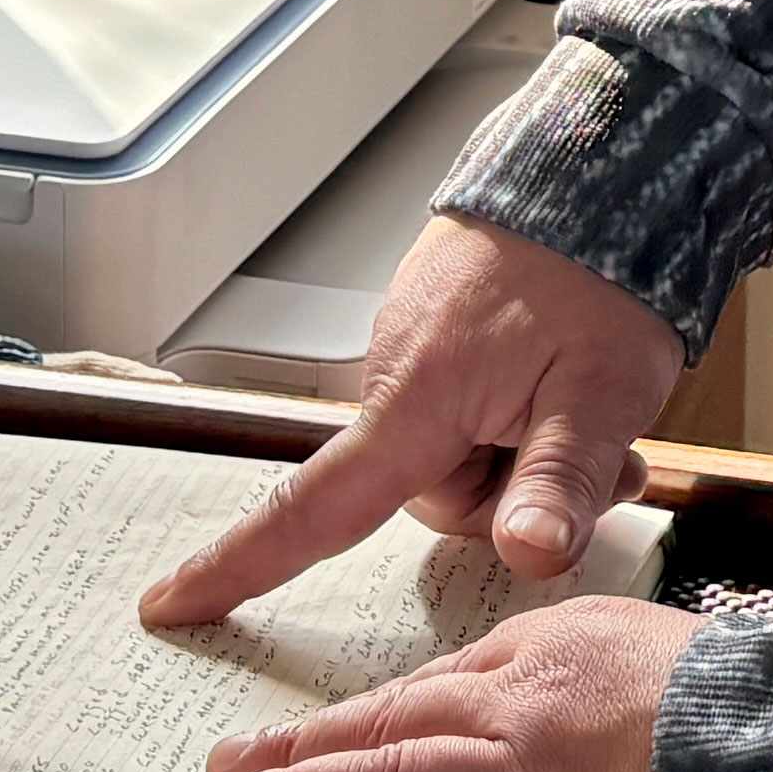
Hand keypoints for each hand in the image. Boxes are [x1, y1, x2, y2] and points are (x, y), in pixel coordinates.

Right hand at [138, 218, 685, 628]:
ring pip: (462, 456)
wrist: (596, 167)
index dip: (239, 565)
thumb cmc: (598, 274)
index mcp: (414, 396)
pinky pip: (470, 410)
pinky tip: (573, 384)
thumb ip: (560, 482)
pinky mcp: (442, 333)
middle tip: (596, 459)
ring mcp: (417, 348)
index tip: (170, 604)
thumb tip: (528, 558)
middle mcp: (396, 372)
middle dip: (511, 495)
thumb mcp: (602, 392)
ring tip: (592, 408)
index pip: (313, 508)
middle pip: (433, 497)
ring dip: (527, 454)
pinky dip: (523, 415)